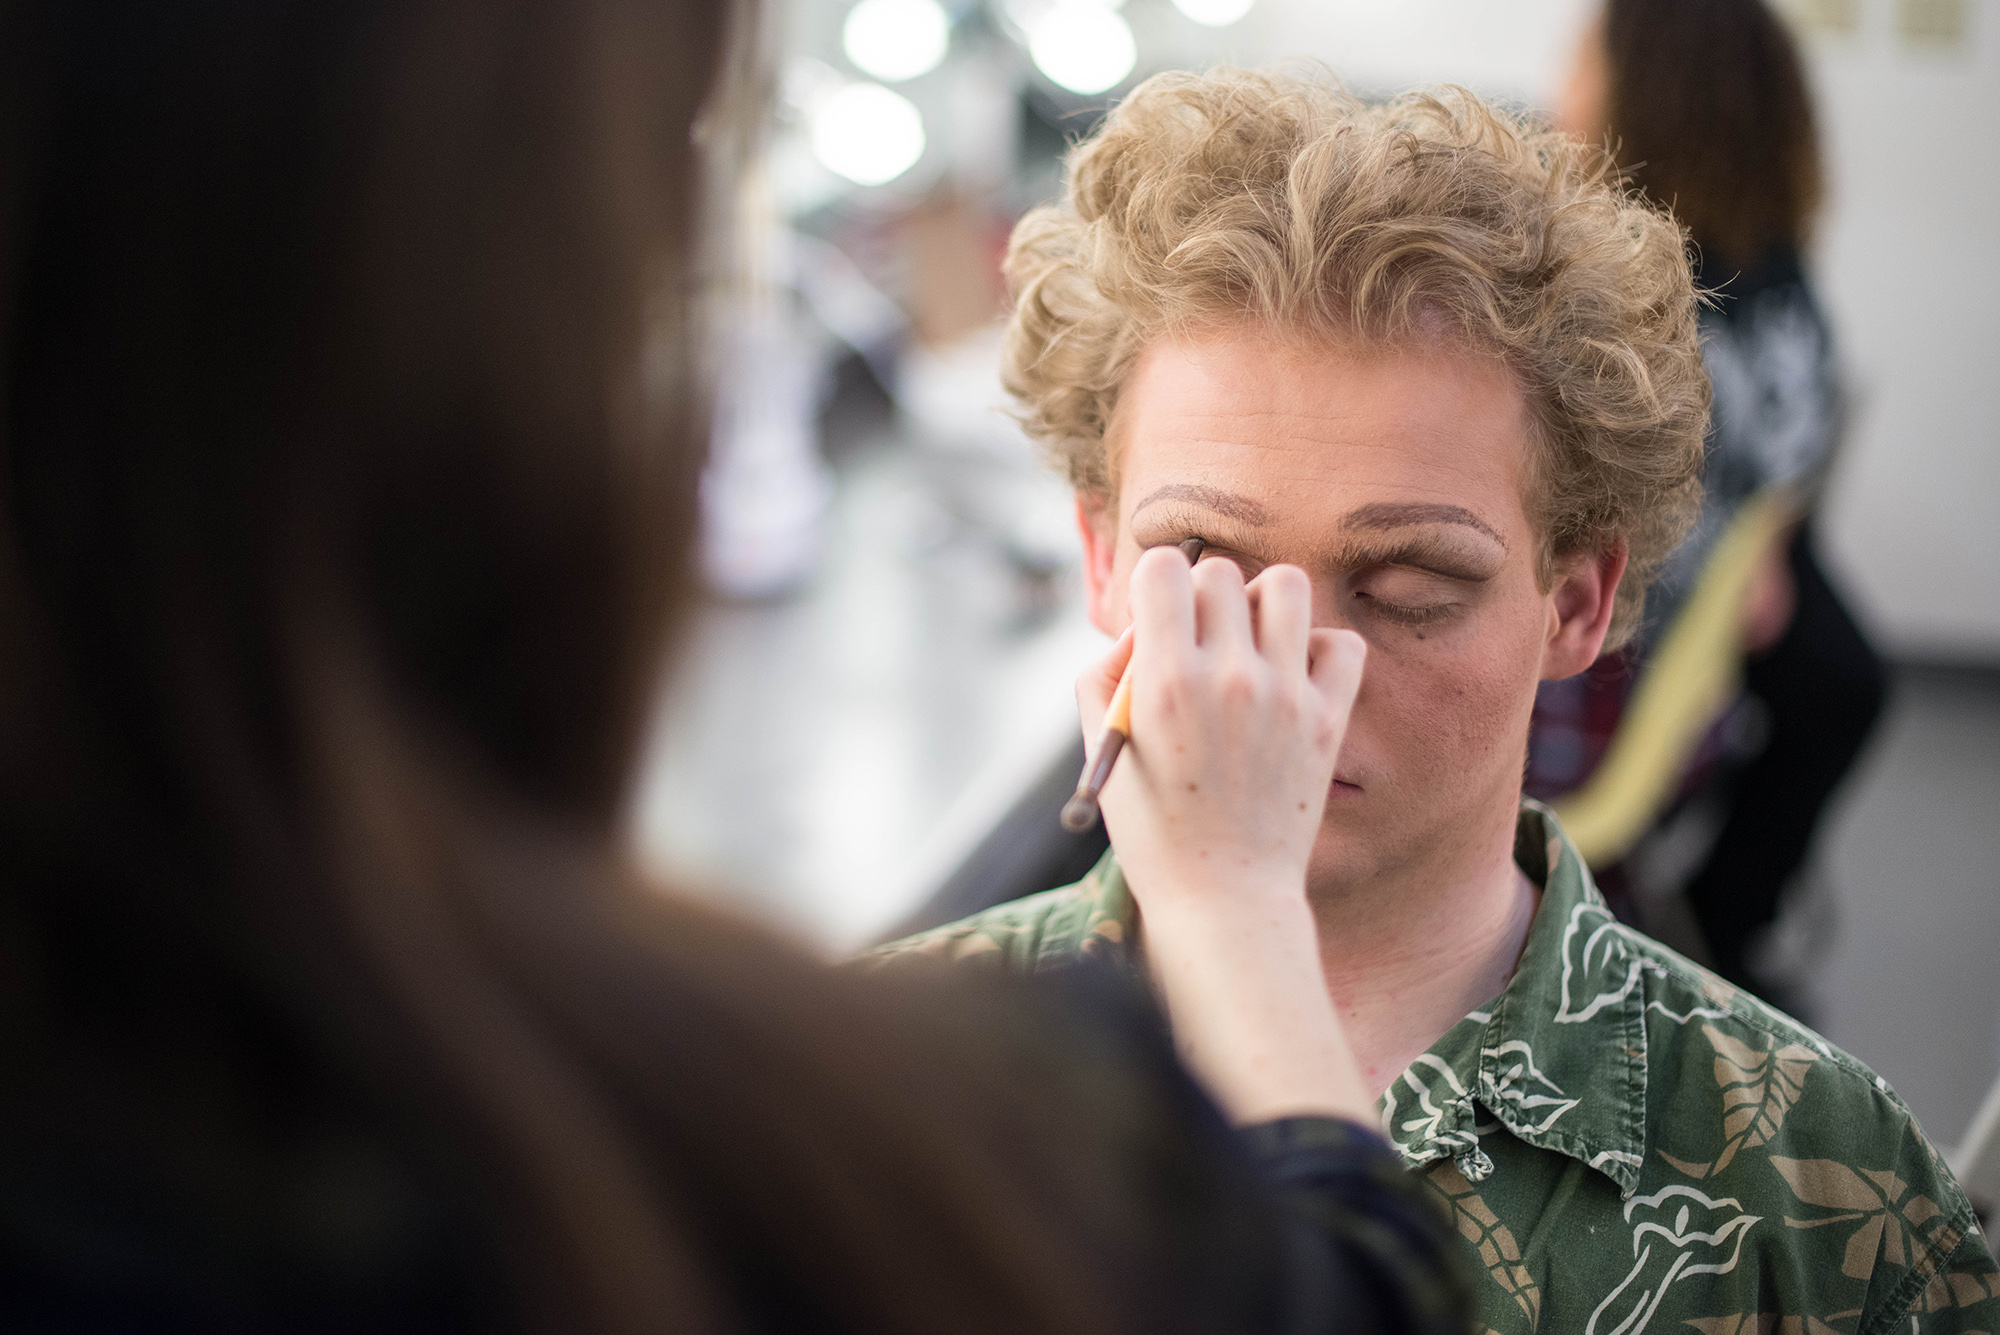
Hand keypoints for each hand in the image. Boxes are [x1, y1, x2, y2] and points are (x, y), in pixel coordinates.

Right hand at [1076, 548, 1365, 913]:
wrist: (1224, 898)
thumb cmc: (1152, 828)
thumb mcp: (1102, 749)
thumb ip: (1104, 674)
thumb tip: (1138, 628)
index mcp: (1166, 681)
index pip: (1163, 567)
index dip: (1155, 584)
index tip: (1157, 618)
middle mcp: (1229, 677)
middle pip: (1220, 572)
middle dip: (1203, 596)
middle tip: (1199, 644)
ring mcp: (1284, 695)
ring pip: (1287, 585)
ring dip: (1264, 604)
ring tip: (1251, 645)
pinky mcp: (1326, 719)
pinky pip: (1341, 642)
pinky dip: (1319, 648)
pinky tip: (1293, 678)